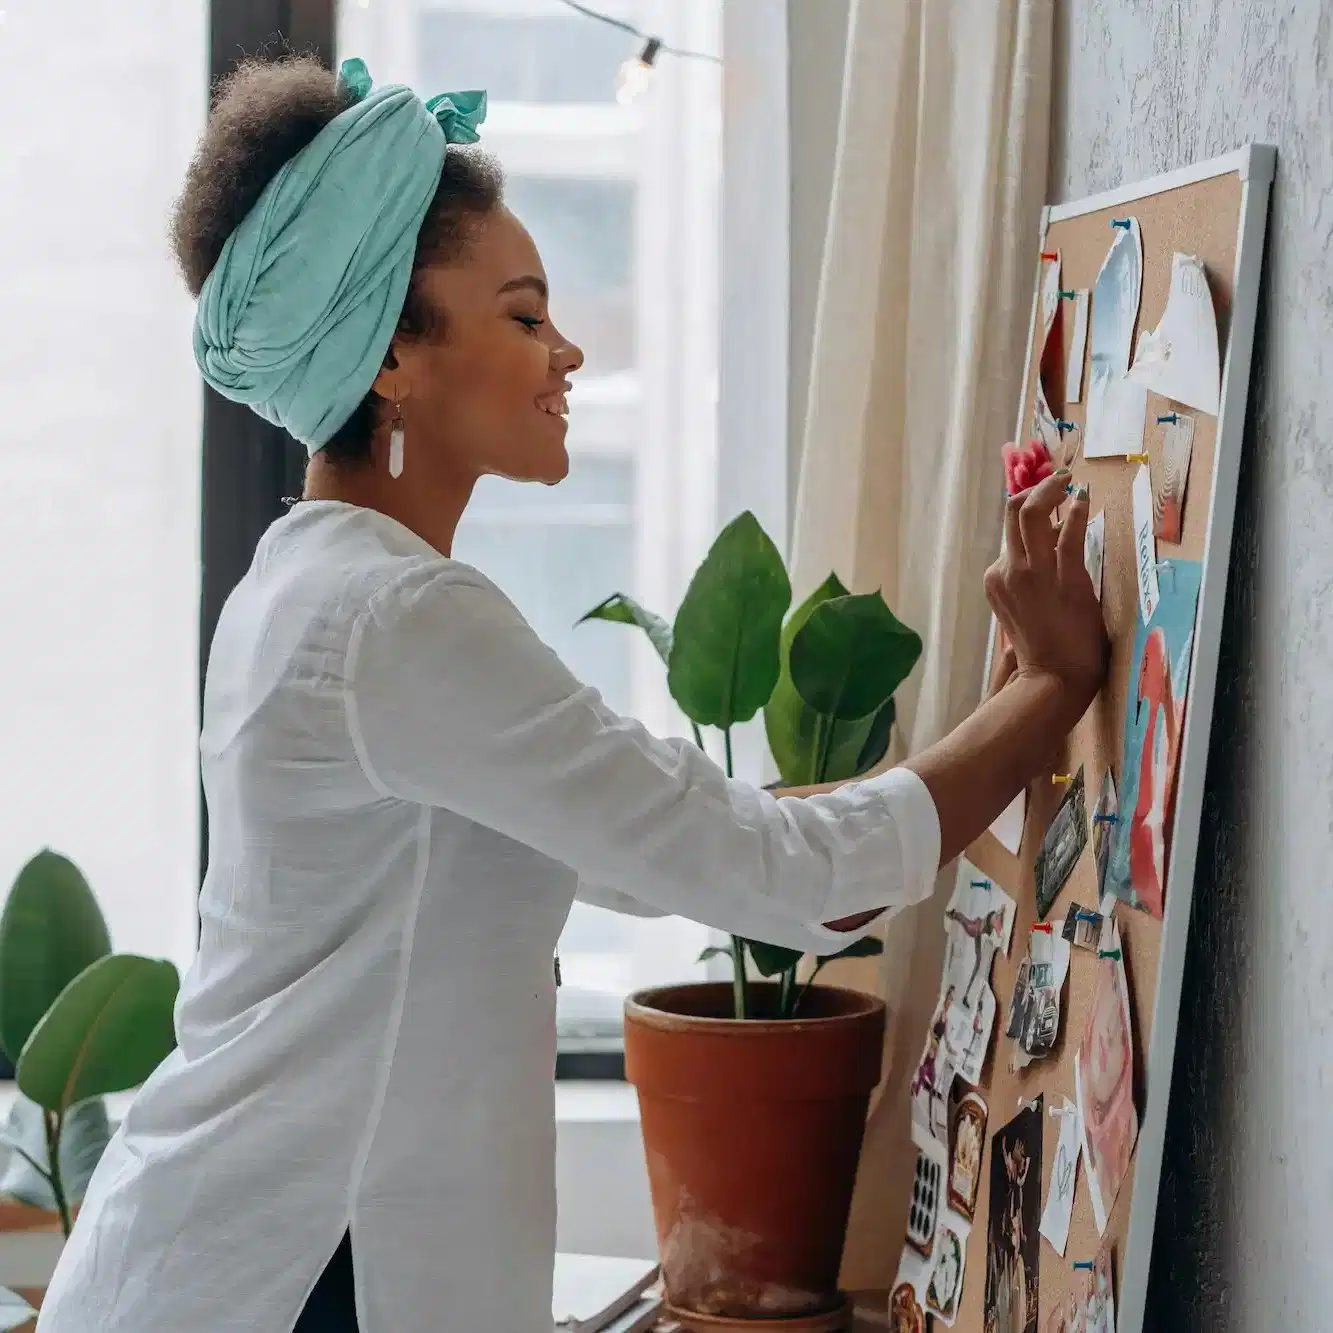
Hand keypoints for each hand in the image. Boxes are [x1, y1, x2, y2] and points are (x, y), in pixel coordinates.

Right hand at [983, 470, 1108, 718]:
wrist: (1052, 679)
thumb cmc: (1043, 651)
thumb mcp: (1025, 609)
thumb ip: (1030, 578)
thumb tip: (1051, 543)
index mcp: (996, 578)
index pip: (1009, 533)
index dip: (1028, 509)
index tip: (1047, 498)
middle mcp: (1007, 570)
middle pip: (1013, 512)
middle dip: (1036, 489)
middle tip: (1059, 480)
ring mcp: (1032, 573)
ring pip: (1032, 513)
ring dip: (1052, 491)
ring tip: (1070, 482)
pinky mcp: (1064, 578)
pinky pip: (1069, 533)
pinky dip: (1077, 512)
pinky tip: (1085, 502)